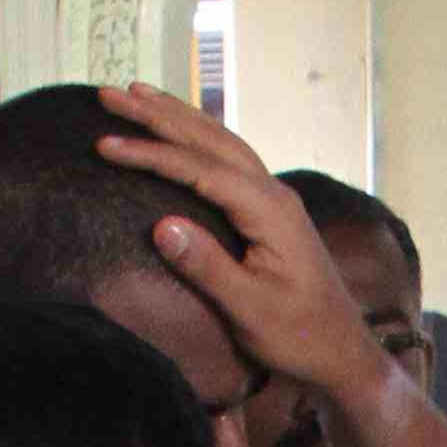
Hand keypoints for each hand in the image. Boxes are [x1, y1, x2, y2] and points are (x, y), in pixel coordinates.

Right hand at [93, 88, 402, 406]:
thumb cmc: (298, 336)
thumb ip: (208, 267)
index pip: (199, 169)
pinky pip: (229, 157)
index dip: (150, 154)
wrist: (342, 352)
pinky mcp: (271, 209)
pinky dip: (198, 136)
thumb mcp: (249, 311)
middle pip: (209, 140)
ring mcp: (275, 198)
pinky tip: (182, 128)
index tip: (105, 144)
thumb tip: (161, 225)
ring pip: (220, 141)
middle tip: (109, 94)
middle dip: (157, 115)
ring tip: (137, 94)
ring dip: (177, 116)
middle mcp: (273, 193)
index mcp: (269, 211)